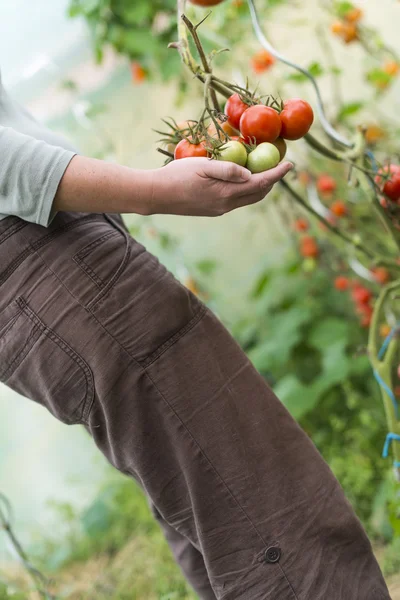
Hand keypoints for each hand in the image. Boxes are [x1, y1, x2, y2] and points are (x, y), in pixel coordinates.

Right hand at [148, 158, 292, 216]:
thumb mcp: (203, 166)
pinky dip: (247, 191)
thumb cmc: (176, 175)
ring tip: (267, 173)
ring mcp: (219, 210)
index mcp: (226, 194)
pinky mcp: (212, 211)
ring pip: (248, 199)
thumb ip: (227, 169)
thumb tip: (250, 174)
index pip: (260, 183)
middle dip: (272, 181)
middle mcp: (226, 205)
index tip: (290, 164)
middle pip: (258, 194)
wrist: (156, 195)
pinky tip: (245, 181)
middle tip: (280, 166)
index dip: (277, 174)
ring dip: (261, 187)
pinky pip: (237, 201)